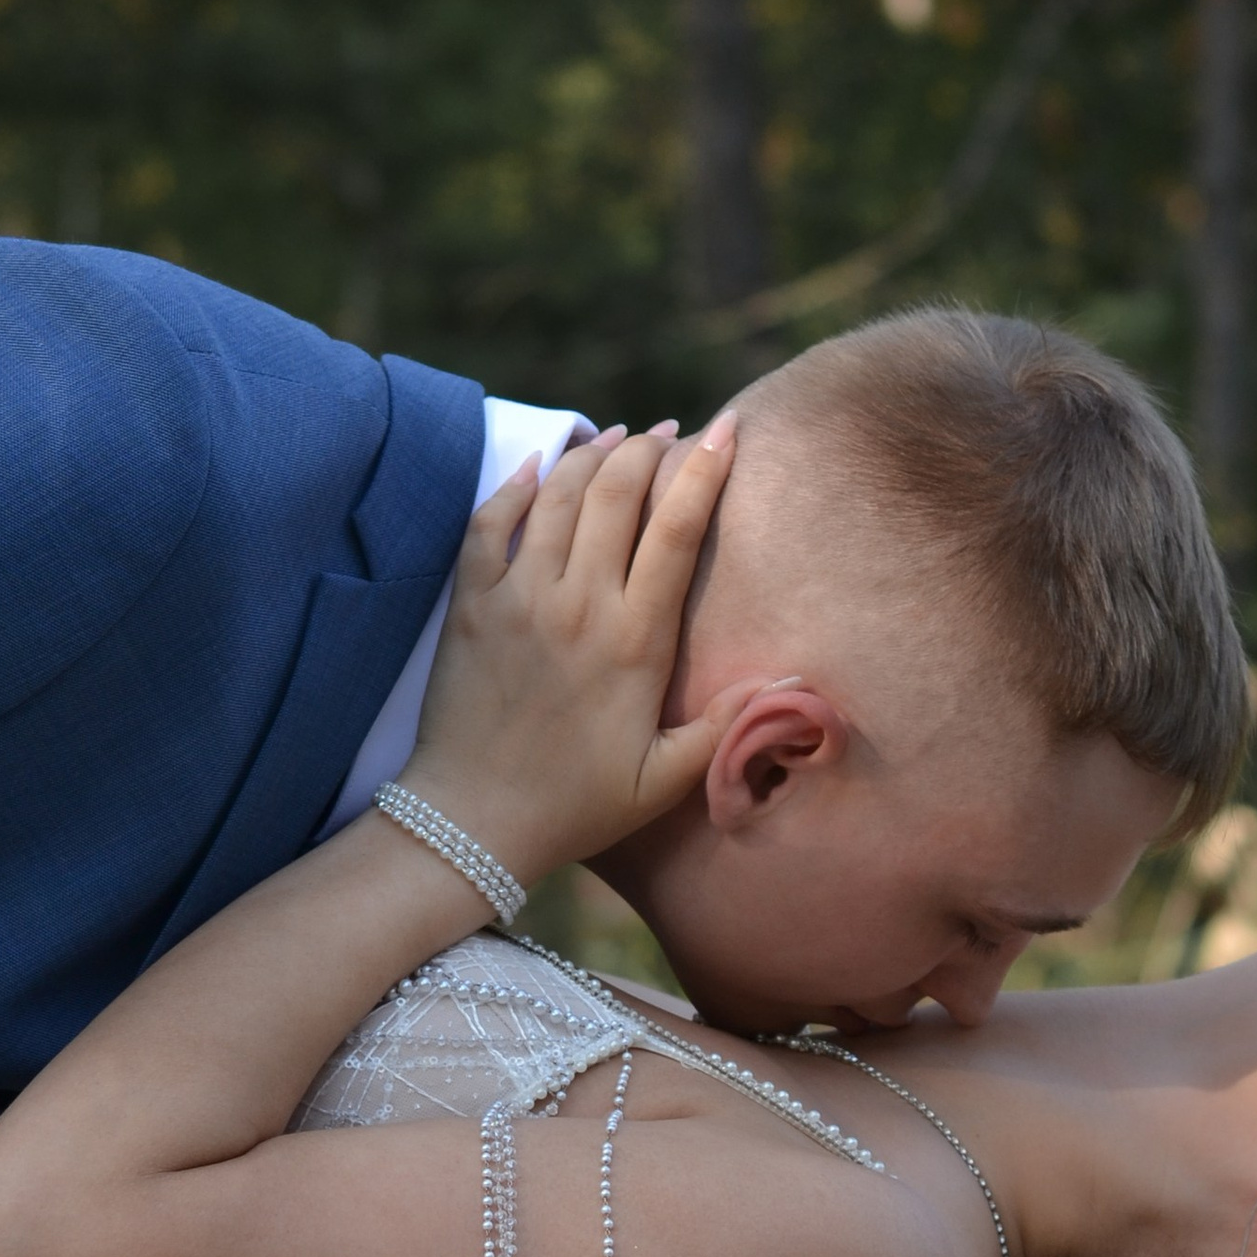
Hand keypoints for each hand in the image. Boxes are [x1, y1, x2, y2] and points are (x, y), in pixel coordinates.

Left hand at [400, 416, 743, 888]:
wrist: (473, 822)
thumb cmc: (575, 807)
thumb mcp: (663, 780)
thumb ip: (721, 728)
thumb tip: (786, 686)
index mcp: (636, 640)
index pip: (679, 530)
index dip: (706, 472)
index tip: (726, 434)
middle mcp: (579, 604)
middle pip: (618, 491)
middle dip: (648, 449)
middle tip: (667, 436)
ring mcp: (519, 598)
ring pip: (560, 494)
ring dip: (592, 454)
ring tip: (617, 439)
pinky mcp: (470, 605)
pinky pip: (489, 522)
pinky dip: (516, 484)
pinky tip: (539, 465)